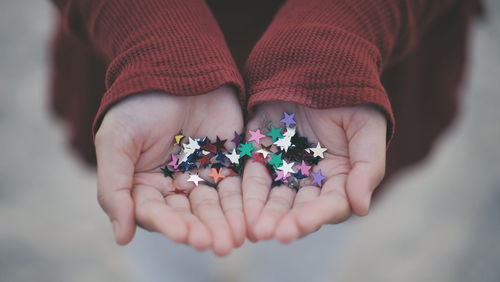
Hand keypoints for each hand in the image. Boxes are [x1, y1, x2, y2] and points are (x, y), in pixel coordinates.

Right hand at [95, 86, 245, 255]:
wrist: (175, 69)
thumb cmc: (138, 106)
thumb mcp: (117, 142)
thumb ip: (114, 188)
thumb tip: (121, 237)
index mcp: (143, 185)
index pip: (155, 212)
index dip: (170, 224)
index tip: (184, 234)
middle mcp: (172, 186)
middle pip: (188, 215)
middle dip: (203, 230)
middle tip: (218, 245)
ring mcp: (201, 175)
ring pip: (214, 206)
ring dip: (224, 223)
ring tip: (234, 239)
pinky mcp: (227, 164)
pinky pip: (235, 187)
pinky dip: (241, 204)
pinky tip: (248, 220)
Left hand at [242, 102, 386, 242]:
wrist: (321, 68)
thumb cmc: (352, 101)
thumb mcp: (367, 129)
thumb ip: (367, 168)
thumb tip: (362, 208)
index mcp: (339, 178)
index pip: (329, 204)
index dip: (314, 217)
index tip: (298, 227)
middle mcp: (311, 179)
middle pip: (297, 206)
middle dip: (283, 221)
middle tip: (269, 234)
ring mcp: (285, 168)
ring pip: (272, 196)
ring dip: (262, 212)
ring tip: (253, 228)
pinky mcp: (262, 153)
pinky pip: (252, 173)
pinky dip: (246, 188)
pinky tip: (239, 203)